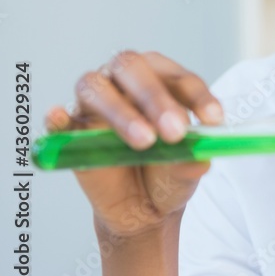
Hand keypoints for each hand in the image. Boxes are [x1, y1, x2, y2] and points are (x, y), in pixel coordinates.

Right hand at [45, 50, 221, 239]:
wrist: (144, 207)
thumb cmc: (169, 172)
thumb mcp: (187, 171)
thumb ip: (190, 160)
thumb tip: (196, 158)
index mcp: (162, 80)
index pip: (178, 78)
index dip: (197, 96)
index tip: (213, 121)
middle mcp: (125, 82)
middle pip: (132, 69)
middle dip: (156, 98)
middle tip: (175, 132)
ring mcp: (94, 104)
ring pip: (96, 88)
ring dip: (121, 112)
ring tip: (145, 141)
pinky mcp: (70, 132)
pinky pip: (59, 120)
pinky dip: (59, 118)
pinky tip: (61, 119)